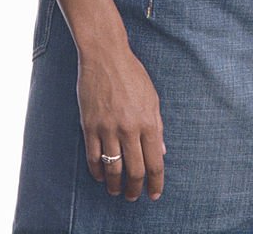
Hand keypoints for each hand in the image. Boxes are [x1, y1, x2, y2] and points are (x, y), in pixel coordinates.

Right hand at [77, 46, 166, 201]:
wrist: (105, 56)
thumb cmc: (132, 74)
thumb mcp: (152, 97)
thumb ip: (157, 126)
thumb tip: (162, 151)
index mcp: (148, 121)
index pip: (155, 162)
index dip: (156, 182)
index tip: (155, 193)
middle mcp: (129, 128)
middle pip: (135, 171)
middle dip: (135, 189)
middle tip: (133, 196)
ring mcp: (108, 128)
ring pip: (113, 169)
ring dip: (115, 185)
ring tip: (116, 191)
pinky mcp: (90, 126)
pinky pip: (93, 157)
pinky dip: (97, 172)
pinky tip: (100, 176)